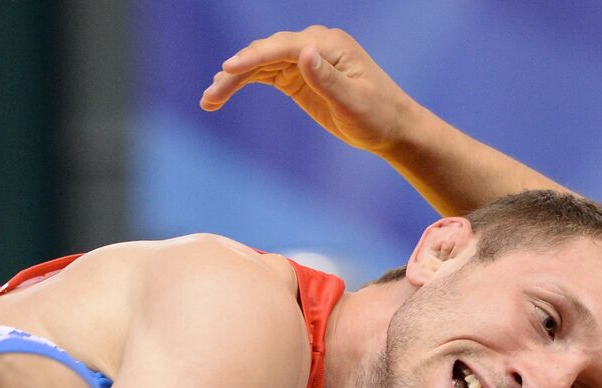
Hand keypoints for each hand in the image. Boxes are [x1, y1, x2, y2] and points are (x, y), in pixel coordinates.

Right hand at [200, 26, 418, 153]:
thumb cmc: (379, 116)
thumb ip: (328, 79)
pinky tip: (221, 95)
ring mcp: (304, 60)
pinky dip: (243, 84)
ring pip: (260, 64)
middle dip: (236, 72)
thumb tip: (305, 51)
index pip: (283, 46)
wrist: (392, 128)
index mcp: (329, 45)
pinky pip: (264, 75)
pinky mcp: (298, 77)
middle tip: (211, 95)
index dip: (254, 57)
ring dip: (233, 80)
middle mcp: (313, 46)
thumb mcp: (355, 102)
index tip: (227, 69)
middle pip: (265, 52)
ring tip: (208, 101)